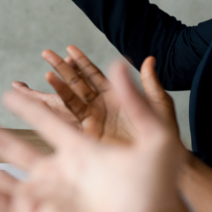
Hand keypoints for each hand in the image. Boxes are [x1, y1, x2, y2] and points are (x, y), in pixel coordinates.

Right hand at [0, 62, 207, 211]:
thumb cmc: (160, 200)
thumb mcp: (157, 140)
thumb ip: (138, 102)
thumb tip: (125, 63)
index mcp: (83, 152)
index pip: (50, 122)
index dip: (32, 105)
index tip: (12, 91)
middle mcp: (56, 173)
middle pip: (7, 144)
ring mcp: (40, 194)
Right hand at [36, 46, 180, 143]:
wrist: (160, 162)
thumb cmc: (165, 135)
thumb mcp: (160, 105)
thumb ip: (150, 83)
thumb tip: (149, 59)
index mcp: (116, 94)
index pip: (94, 74)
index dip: (82, 62)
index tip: (69, 49)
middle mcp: (101, 104)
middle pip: (77, 81)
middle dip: (62, 68)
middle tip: (46, 53)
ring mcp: (93, 118)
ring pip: (70, 96)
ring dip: (57, 83)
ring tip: (46, 72)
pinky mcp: (88, 131)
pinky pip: (70, 114)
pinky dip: (59, 101)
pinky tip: (48, 93)